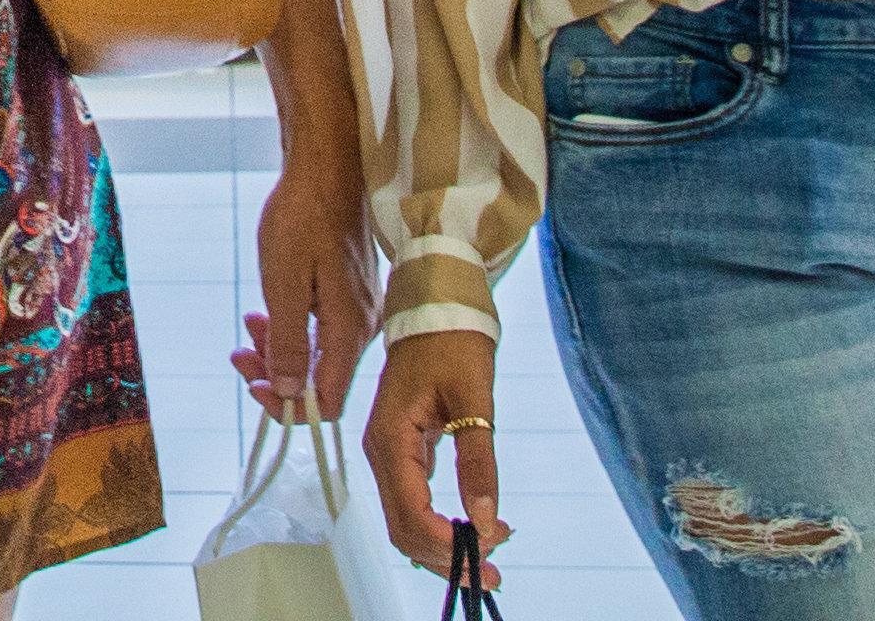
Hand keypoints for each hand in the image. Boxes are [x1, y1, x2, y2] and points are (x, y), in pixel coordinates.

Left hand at [230, 159, 374, 430]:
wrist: (324, 168)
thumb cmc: (302, 218)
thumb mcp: (284, 285)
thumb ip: (290, 344)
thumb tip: (288, 395)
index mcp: (351, 330)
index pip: (326, 401)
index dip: (289, 406)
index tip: (253, 385)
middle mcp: (363, 327)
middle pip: (321, 380)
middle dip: (277, 375)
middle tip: (239, 355)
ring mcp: (359, 309)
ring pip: (319, 354)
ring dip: (279, 349)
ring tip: (247, 327)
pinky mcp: (350, 294)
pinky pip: (321, 329)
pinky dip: (291, 328)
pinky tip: (264, 313)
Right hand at [359, 328, 505, 581]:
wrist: (436, 304)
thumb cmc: (453, 341)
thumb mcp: (474, 397)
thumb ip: (478, 460)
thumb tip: (485, 518)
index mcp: (390, 438)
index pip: (410, 514)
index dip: (447, 544)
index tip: (492, 550)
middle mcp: (380, 451)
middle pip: (403, 528)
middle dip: (445, 557)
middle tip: (494, 569)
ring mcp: (388, 453)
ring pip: (405, 521)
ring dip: (442, 547)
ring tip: (490, 556)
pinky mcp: (401, 451)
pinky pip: (412, 502)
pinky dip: (439, 525)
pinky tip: (473, 528)